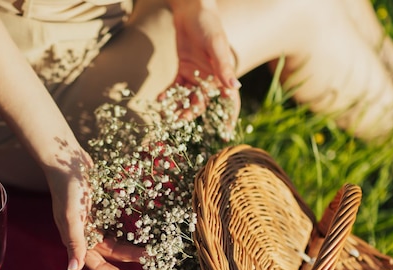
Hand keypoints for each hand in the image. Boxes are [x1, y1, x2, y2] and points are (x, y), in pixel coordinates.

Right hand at [44, 147, 142, 269]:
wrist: (65, 159)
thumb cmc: (67, 188)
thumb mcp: (71, 216)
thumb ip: (75, 242)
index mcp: (76, 239)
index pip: (98, 265)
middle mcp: (85, 233)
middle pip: (110, 253)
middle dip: (129, 259)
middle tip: (152, 261)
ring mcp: (92, 221)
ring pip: (115, 240)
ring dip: (131, 246)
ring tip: (150, 249)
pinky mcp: (99, 209)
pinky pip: (116, 224)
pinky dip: (128, 228)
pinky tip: (143, 230)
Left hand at [165, 0, 240, 119]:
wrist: (191, 9)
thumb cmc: (208, 24)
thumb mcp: (216, 45)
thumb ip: (223, 66)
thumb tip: (233, 87)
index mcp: (222, 74)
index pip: (229, 100)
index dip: (228, 117)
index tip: (225, 133)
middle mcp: (210, 78)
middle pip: (203, 103)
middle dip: (192, 114)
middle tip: (180, 121)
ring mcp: (195, 75)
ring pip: (187, 98)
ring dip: (178, 107)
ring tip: (167, 114)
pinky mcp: (182, 70)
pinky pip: (176, 87)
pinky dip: (168, 95)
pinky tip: (159, 100)